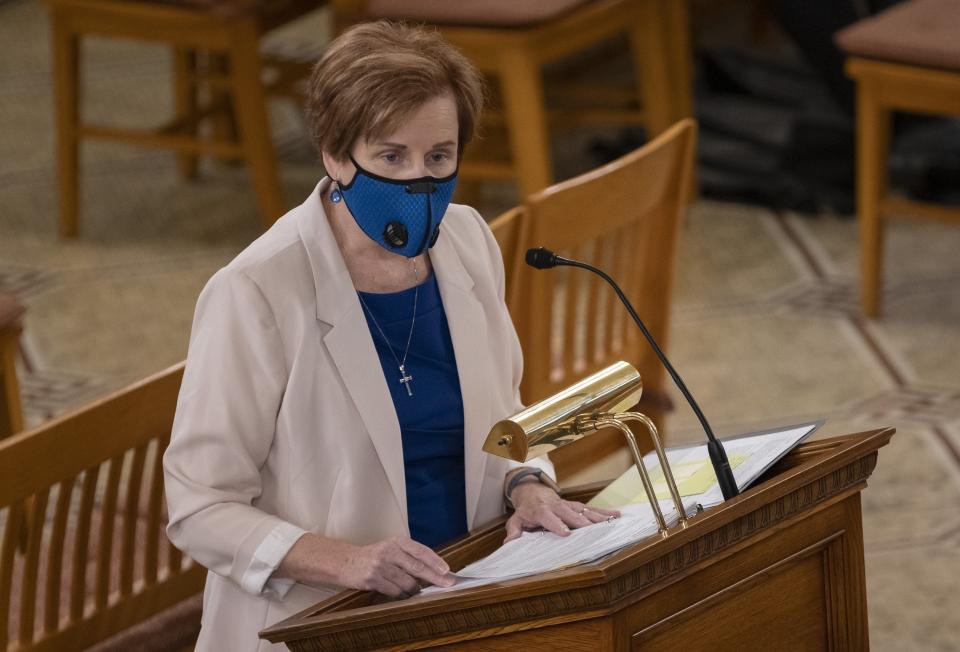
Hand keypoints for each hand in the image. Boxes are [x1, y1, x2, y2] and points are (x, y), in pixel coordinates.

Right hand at [338, 535, 454, 597]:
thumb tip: (434, 570)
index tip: (447, 570)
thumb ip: (409, 556)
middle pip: (417, 567)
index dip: (435, 561)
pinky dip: (401, 594)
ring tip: (415, 590)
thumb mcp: (390, 548)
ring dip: (414, 590)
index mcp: (397, 541)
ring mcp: (381, 566)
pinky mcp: (373, 579)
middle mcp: (389, 551)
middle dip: (435, 577)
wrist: (344, 561)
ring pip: (407, 582)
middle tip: (447, 583)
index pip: (421, 551)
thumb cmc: (373, 556)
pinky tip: (401, 593)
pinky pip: (395, 591)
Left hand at [505, 481, 620, 542]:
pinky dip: (604, 512)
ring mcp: (569, 505)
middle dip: (582, 523)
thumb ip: (514, 531)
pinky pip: (591, 509)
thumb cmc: (526, 509)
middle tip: (593, 532)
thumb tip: (509, 543)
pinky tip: (616, 516)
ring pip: (583, 511)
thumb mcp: (516, 519)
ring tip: (611, 523)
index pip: (549, 518)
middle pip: (570, 514)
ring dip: (597, 517)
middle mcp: (557, 507)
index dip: (557, 525)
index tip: (566, 533)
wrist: (533, 491)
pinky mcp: (576, 506)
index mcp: (542, 511)